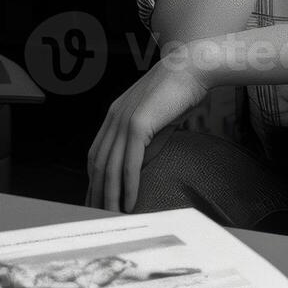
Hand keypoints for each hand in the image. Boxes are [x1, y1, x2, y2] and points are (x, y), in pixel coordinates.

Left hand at [86, 53, 209, 212]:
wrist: (193, 70)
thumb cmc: (178, 95)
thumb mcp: (156, 127)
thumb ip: (143, 148)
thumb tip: (135, 173)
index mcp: (114, 116)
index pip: (96, 155)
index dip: (94, 179)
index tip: (96, 199)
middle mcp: (113, 118)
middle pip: (97, 164)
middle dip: (96, 193)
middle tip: (98, 217)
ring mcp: (123, 120)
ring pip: (110, 167)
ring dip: (110, 196)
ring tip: (112, 217)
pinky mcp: (138, 124)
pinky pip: (129, 162)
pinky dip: (127, 186)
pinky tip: (129, 202)